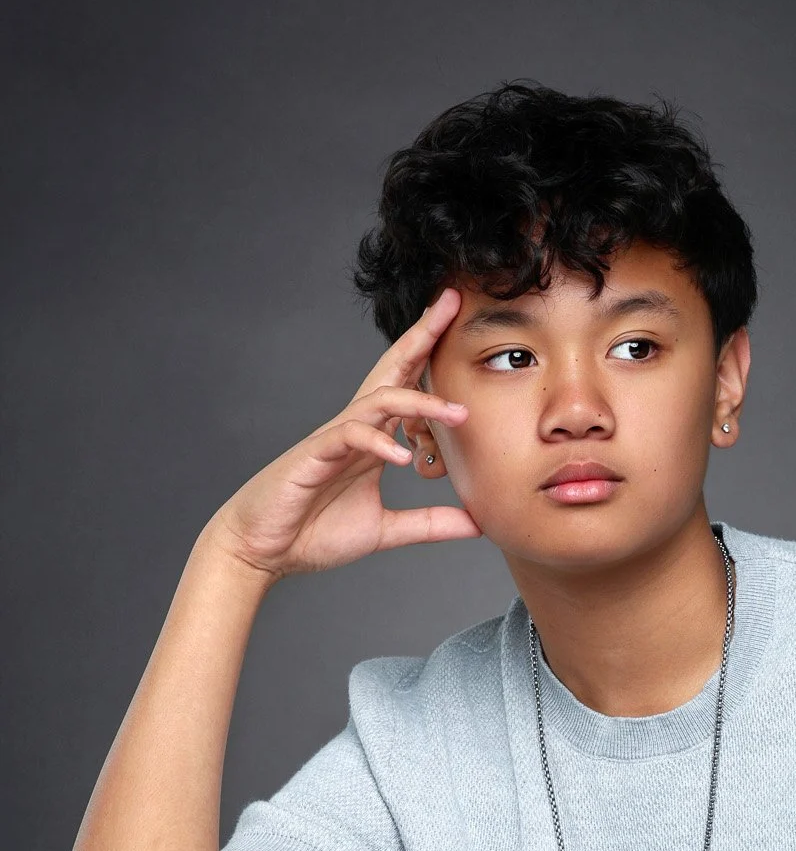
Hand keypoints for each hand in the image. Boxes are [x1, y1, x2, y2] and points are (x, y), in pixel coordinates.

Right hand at [209, 287, 479, 577]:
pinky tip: (401, 457)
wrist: (262, 550)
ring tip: (457, 413)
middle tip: (451, 300)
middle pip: (392, 370)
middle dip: (421, 335)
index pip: (406, 385)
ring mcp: (333, 439)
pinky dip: (377, 444)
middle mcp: (355, 429)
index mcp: (373, 439)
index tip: (460, 318)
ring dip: (419, 403)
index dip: (430, 352)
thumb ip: (430, 524)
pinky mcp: (313, 456)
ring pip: (378, 402)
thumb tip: (478, 524)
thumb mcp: (386, 531)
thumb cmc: (314, 532)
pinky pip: (349, 437)